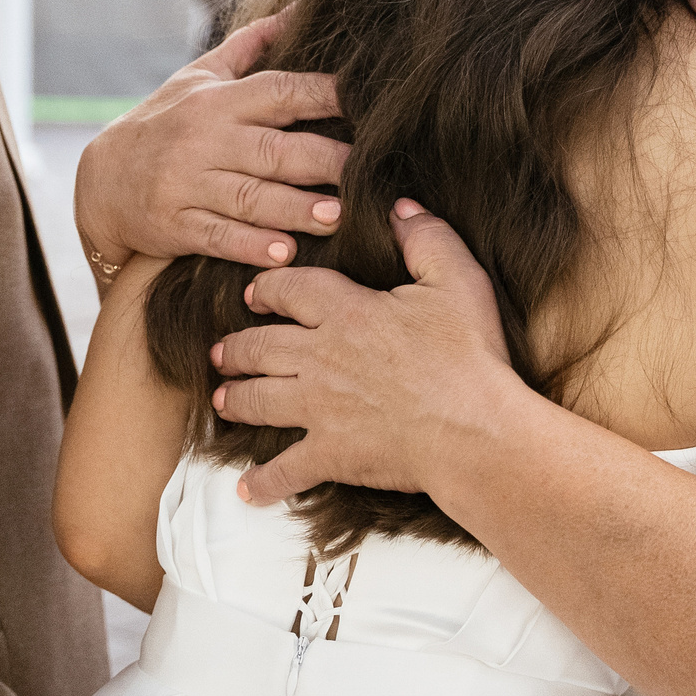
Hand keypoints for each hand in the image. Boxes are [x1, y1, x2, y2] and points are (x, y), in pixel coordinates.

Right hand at [72, 11, 349, 275]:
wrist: (101, 181)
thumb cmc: (166, 122)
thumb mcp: (200, 77)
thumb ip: (251, 45)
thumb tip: (299, 6)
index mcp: (220, 101)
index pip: (278, 91)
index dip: (323, 94)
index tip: (367, 99)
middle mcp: (205, 139)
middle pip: (273, 149)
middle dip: (323, 160)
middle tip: (367, 172)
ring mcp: (188, 184)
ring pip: (250, 197)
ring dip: (295, 207)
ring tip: (337, 216)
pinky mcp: (175, 225)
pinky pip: (217, 236)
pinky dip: (250, 246)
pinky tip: (283, 253)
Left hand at [212, 201, 517, 502]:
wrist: (474, 431)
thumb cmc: (469, 356)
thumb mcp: (458, 280)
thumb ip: (426, 238)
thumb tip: (400, 206)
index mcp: (347, 312)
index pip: (291, 289)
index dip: (269, 287)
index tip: (255, 292)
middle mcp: (320, 357)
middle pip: (261, 346)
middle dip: (237, 347)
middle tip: (221, 351)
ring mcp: (320, 409)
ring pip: (259, 400)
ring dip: (236, 399)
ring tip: (222, 399)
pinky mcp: (330, 454)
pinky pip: (285, 470)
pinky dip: (263, 482)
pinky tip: (246, 489)